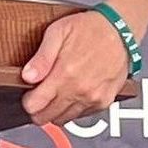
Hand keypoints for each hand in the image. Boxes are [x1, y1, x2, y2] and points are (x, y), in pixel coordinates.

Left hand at [20, 10, 130, 126]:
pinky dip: (73, 109)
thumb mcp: (57, 33)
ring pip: (63, 119)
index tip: (29, 94)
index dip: (27, 101)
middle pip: (47, 117)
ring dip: (55, 110)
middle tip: (39, 96)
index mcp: (65, 74)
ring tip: (56, 93)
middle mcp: (80, 90)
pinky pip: (81, 116)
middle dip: (38, 109)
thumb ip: (41, 58)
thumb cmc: (90, 28)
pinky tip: (72, 93)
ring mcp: (93, 98)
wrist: (121, 30)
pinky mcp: (104, 101)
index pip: (34, 106)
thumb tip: (27, 76)